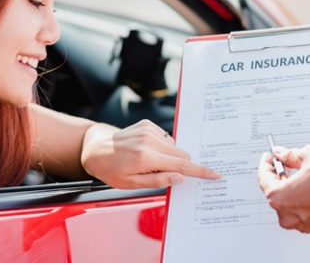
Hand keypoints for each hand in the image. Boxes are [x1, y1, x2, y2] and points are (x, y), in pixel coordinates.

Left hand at [81, 119, 219, 188]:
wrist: (94, 148)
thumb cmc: (110, 169)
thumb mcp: (130, 184)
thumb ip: (157, 181)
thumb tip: (179, 178)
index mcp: (145, 157)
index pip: (181, 165)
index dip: (200, 171)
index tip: (215, 174)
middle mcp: (148, 140)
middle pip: (181, 154)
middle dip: (179, 165)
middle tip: (161, 172)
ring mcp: (148, 130)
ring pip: (174, 146)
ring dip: (168, 156)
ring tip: (148, 161)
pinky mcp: (147, 124)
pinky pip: (165, 138)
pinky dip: (161, 147)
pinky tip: (146, 151)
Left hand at [257, 145, 309, 232]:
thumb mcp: (308, 156)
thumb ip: (289, 155)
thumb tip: (282, 154)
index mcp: (278, 197)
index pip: (263, 179)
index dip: (266, 164)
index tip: (269, 158)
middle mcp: (287, 214)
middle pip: (275, 192)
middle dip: (279, 176)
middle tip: (284, 163)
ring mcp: (302, 223)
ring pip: (290, 204)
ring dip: (292, 189)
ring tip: (301, 173)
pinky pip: (303, 211)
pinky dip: (304, 200)